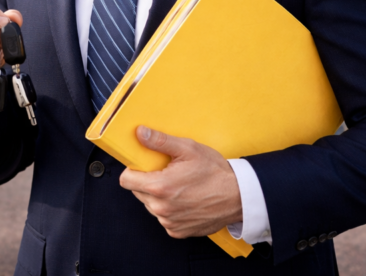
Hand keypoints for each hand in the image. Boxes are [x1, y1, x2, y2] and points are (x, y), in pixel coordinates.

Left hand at [119, 126, 242, 238]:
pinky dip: (170, 210)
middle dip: (147, 181)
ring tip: (179, 187)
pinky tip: (185, 200)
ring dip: (159, 197)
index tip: (144, 166)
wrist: (239, 197)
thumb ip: (160, 141)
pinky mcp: (178, 231)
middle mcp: (161, 208)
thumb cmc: (216, 172)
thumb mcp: (188, 149)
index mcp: (160, 187)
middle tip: (167, 173)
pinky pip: (164, 218)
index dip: (133, 170)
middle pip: (138, 192)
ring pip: (150, 205)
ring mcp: (169, 222)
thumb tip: (140, 133)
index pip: (126, 180)